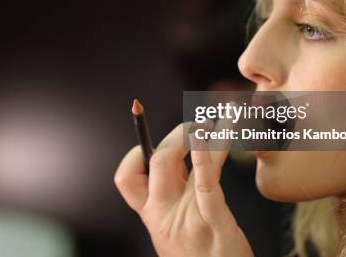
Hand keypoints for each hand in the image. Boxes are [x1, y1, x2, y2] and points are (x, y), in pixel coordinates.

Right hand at [114, 123, 253, 256]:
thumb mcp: (176, 229)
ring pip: (185, 165)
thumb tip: (180, 156)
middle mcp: (163, 215)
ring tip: (218, 116)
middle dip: (177, 136)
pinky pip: (206, 186)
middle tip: (197, 125)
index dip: (135, 154)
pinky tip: (214, 138)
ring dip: (200, 135)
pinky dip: (206, 158)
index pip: (127, 179)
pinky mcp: (215, 224)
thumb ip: (173, 196)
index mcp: (152, 216)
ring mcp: (187, 219)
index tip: (152, 140)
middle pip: (156, 163)